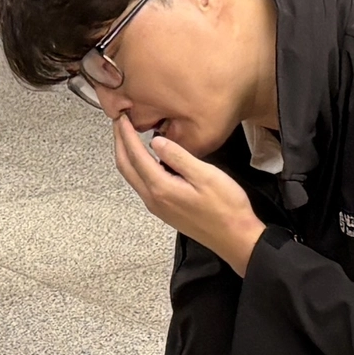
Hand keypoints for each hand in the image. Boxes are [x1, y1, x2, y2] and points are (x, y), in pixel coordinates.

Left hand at [109, 114, 263, 273]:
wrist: (235, 238)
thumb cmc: (226, 206)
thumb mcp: (205, 175)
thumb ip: (178, 157)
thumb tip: (155, 141)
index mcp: (160, 188)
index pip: (135, 156)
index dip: (126, 134)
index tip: (121, 115)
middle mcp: (152, 199)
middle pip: (125, 167)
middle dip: (119, 142)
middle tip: (118, 121)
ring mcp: (157, 207)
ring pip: (132, 176)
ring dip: (126, 154)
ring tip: (128, 135)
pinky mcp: (164, 210)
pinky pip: (142, 184)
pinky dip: (136, 166)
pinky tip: (145, 157)